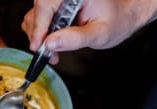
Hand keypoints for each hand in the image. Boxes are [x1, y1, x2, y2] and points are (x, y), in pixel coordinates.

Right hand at [21, 0, 156, 63]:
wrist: (122, 17)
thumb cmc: (116, 22)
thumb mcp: (99, 34)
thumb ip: (75, 39)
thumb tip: (51, 43)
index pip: (46, 4)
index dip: (39, 26)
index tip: (39, 46)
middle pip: (37, 11)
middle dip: (39, 35)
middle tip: (47, 54)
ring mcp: (58, 0)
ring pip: (34, 16)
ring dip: (39, 36)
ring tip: (52, 51)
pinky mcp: (54, 7)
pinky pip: (38, 19)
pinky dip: (41, 34)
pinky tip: (53, 44)